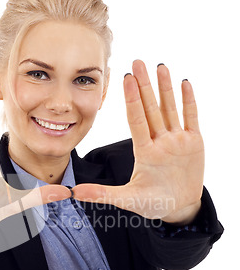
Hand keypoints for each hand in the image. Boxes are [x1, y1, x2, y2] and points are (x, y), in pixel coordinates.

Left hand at [73, 60, 203, 224]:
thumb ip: (103, 194)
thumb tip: (75, 192)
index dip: (132, 99)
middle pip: (152, 108)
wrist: (179, 208)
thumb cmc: (153, 203)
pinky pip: (191, 118)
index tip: (125, 78)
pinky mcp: (194, 143)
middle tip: (138, 61)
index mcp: (144, 151)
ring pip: (170, 108)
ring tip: (160, 66)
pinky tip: (184, 83)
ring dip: (166, 88)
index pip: (136, 120)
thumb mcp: (128, 199)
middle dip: (145, 86)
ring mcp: (177, 140)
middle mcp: (159, 141)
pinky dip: (188, 102)